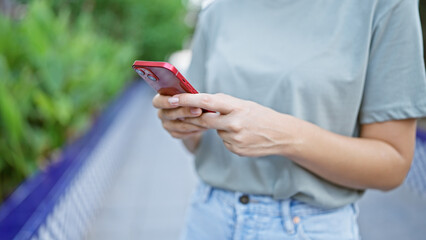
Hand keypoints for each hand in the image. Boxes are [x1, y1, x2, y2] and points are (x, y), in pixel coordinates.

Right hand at [152, 94, 206, 139]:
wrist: (195, 115)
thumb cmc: (191, 100)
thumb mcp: (189, 94)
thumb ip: (187, 94)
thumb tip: (194, 94)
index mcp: (162, 99)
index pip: (157, 102)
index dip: (165, 102)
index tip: (176, 100)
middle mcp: (162, 113)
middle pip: (169, 114)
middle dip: (185, 112)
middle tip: (198, 110)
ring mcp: (167, 125)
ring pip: (179, 126)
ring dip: (193, 122)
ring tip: (206, 119)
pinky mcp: (175, 133)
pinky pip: (184, 133)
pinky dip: (194, 129)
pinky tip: (203, 126)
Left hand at [169, 93, 300, 156]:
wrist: (281, 135)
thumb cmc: (261, 115)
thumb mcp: (244, 105)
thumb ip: (223, 104)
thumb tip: (201, 103)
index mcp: (236, 107)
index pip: (206, 102)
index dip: (187, 100)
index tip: (172, 99)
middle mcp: (234, 123)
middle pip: (205, 119)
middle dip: (196, 117)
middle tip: (189, 113)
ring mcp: (234, 139)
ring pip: (215, 131)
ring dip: (220, 128)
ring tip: (240, 126)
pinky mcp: (235, 150)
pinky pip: (224, 141)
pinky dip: (228, 137)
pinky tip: (242, 136)